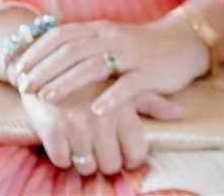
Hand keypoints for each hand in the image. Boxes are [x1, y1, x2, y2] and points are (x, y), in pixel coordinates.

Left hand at [13, 16, 207, 111]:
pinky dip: (111, 97)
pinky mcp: (149, 72)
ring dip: (67, 82)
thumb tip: (47, 52)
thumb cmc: (140, 45)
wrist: (183, 42)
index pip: (62, 35)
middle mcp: (111, 37)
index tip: (18, 66)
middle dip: (44, 69)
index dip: (38, 50)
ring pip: (93, 66)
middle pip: (71, 50)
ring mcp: (130, 54)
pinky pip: (129, 85)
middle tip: (25, 86)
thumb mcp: (109, 38)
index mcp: (99, 29)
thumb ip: (84, 43)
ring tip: (47, 98)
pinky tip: (95, 110)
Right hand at [21, 84, 180, 176]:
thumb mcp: (123, 83)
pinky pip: (62, 161)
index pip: (136, 152)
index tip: (122, 154)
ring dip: (84, 161)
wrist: (44, 57)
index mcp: (122, 106)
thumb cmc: (89, 76)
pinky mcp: (51, 127)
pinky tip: (64, 141)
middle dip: (106, 162)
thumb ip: (151, 101)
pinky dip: (62, 156)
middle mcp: (101, 116)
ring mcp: (75, 122)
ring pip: (86, 166)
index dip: (130, 158)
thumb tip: (179, 112)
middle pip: (111, 164)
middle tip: (99, 150)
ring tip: (82, 145)